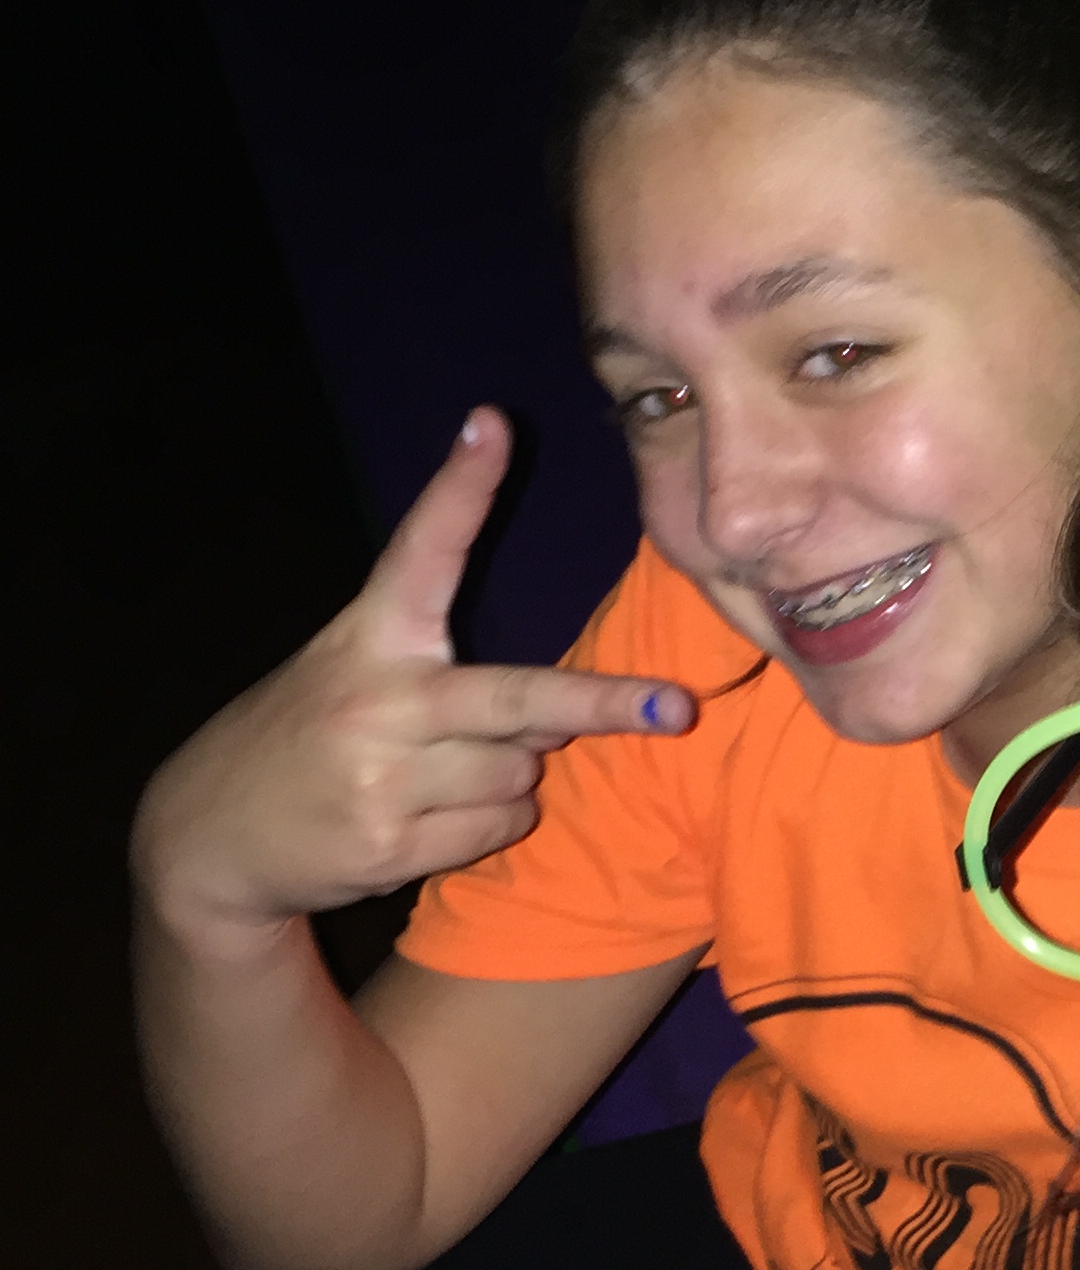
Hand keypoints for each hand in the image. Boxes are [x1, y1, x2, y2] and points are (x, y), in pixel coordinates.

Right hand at [133, 409, 695, 940]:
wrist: (214, 838)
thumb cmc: (315, 738)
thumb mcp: (355, 672)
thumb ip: (449, 675)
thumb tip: (564, 716)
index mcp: (370, 637)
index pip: (421, 552)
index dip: (461, 488)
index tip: (494, 425)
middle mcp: (376, 699)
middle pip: (513, 699)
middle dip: (600, 704)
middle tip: (674, 706)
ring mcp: (378, 777)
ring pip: (519, 774)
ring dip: (512, 776)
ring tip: (441, 774)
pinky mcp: (386, 844)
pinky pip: (497, 827)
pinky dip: (489, 824)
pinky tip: (428, 817)